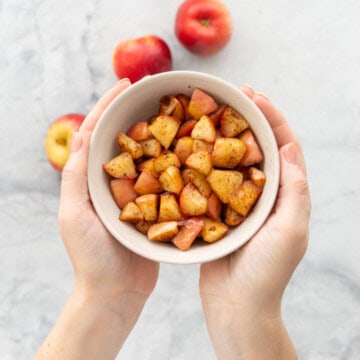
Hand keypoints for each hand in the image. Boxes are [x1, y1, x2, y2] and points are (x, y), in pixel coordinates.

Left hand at [59, 79, 158, 300]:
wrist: (116, 293)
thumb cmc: (92, 257)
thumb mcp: (75, 215)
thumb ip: (77, 176)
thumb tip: (81, 133)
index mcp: (92, 179)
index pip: (98, 133)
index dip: (110, 105)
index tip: (127, 83)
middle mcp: (113, 182)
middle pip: (124, 139)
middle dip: (137, 113)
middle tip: (157, 93)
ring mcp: (136, 194)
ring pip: (147, 156)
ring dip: (159, 134)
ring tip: (176, 114)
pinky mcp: (155, 208)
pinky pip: (164, 179)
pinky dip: (174, 163)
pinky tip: (188, 152)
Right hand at [199, 86, 310, 358]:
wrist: (236, 305)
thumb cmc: (266, 273)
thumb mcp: (289, 231)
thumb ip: (293, 192)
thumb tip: (291, 150)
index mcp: (286, 196)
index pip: (284, 148)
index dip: (273, 119)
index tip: (256, 97)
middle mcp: (265, 195)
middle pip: (259, 148)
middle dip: (249, 119)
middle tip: (233, 95)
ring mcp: (240, 202)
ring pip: (235, 160)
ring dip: (227, 136)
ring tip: (213, 113)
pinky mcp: (219, 212)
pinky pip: (214, 180)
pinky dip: (207, 161)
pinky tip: (194, 147)